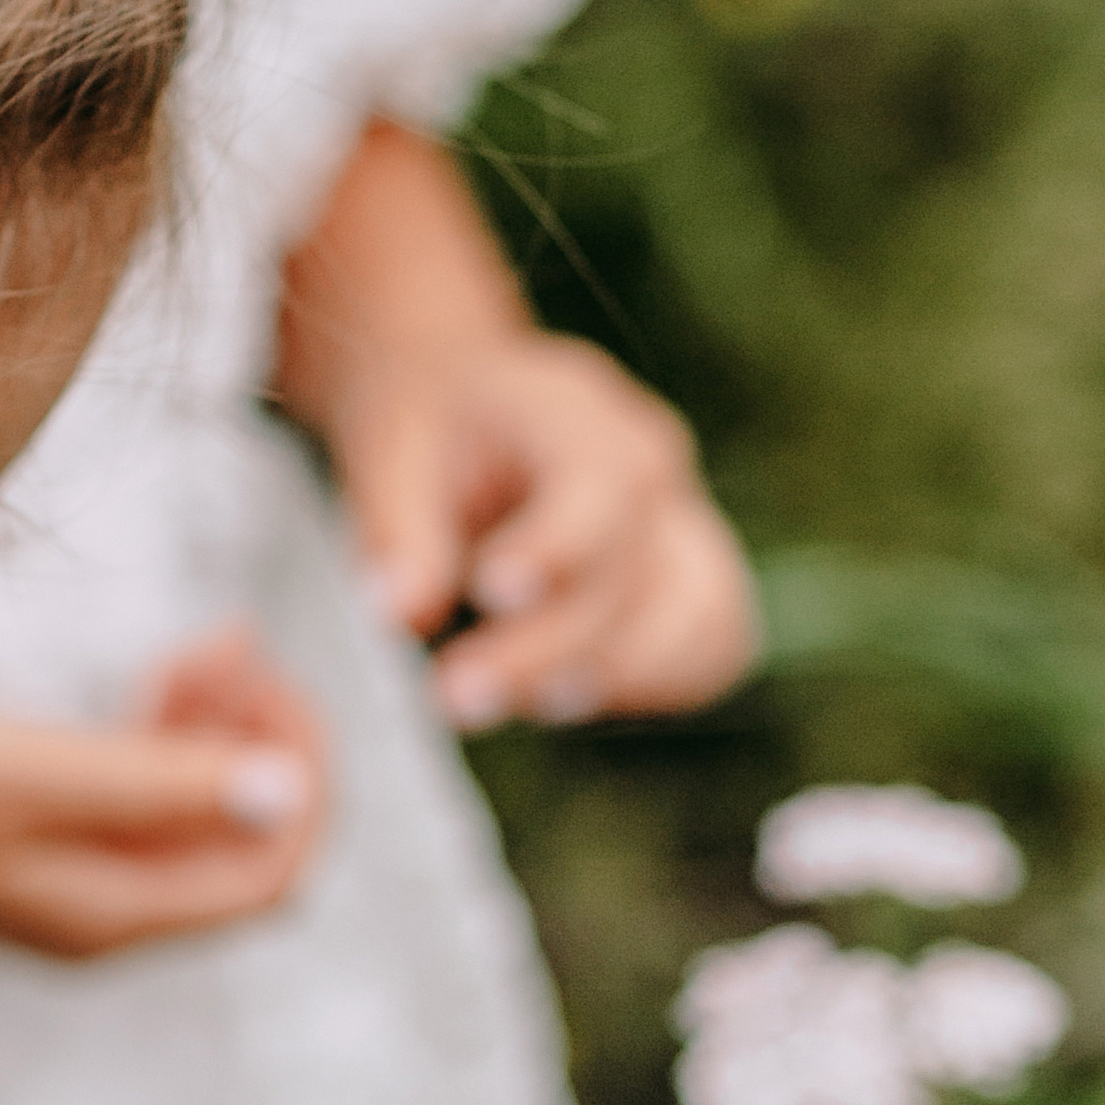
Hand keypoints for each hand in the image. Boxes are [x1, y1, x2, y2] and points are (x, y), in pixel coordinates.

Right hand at [0, 625, 326, 959]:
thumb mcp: (40, 774)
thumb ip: (166, 785)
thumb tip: (292, 797)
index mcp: (119, 912)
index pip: (274, 874)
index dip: (302, 783)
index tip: (272, 690)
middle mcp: (115, 907)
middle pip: (253, 839)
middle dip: (268, 743)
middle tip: (236, 653)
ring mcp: (88, 872)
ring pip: (211, 805)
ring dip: (226, 724)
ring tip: (208, 645)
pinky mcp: (60, 831)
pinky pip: (159, 787)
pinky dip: (179, 728)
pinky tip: (170, 671)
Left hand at [343, 331, 755, 730]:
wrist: (468, 401)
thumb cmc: (431, 423)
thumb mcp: (389, 449)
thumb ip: (399, 529)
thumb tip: (404, 616)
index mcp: (581, 412)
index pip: (606, 482)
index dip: (560, 547)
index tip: (490, 594)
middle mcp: (655, 467)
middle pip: (639, 571)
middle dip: (549, 649)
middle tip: (456, 697)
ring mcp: (683, 523)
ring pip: (702, 618)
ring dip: (611, 679)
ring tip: (505, 703)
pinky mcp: (689, 578)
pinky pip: (715, 644)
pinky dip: (653, 685)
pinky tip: (561, 695)